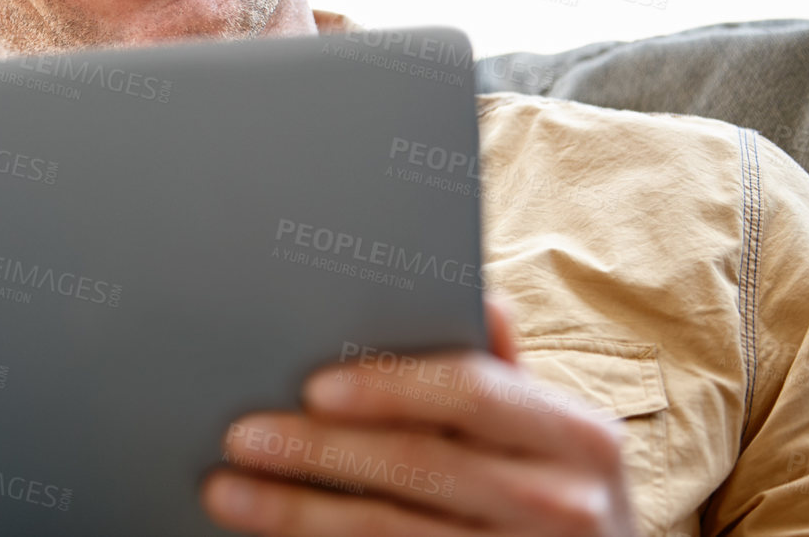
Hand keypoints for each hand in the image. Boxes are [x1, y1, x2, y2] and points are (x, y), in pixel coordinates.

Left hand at [201, 297, 637, 534]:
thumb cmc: (557, 491)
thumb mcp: (551, 433)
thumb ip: (504, 373)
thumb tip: (480, 296)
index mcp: (578, 436)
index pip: (471, 392)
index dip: (390, 387)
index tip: (314, 387)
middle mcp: (563, 504)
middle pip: (420, 466)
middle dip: (319, 451)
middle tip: (242, 436)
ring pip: (394, 533)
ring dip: (299, 512)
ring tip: (229, 491)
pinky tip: (278, 536)